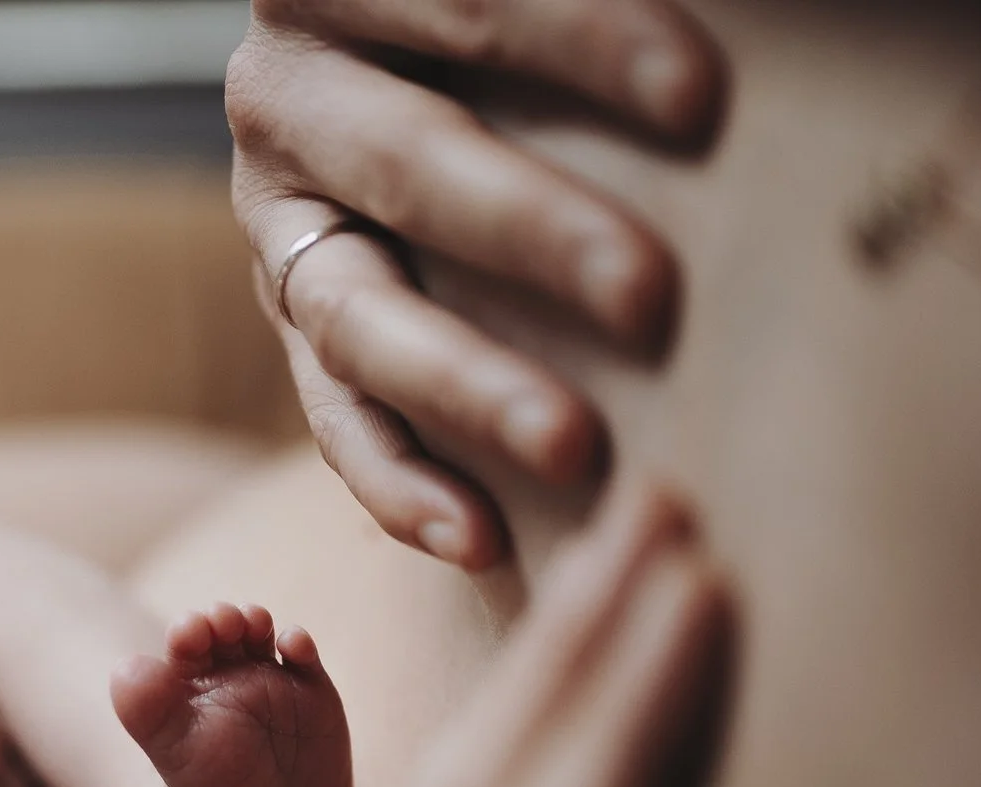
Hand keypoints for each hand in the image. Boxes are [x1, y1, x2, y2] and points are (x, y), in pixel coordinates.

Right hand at [229, 0, 726, 567]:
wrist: (438, 69)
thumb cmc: (550, 25)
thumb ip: (595, 3)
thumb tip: (703, 61)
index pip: (465, 1)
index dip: (580, 43)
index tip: (702, 100)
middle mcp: (282, 98)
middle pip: (410, 164)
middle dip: (532, 232)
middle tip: (652, 295)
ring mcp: (277, 224)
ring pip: (356, 312)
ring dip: (468, 385)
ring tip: (575, 446)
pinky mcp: (295, 322)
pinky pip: (331, 416)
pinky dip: (398, 483)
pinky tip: (478, 538)